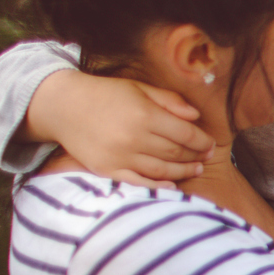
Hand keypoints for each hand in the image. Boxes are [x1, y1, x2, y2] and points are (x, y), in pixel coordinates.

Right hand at [29, 71, 213, 187]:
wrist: (63, 106)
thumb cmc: (106, 94)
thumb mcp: (139, 88)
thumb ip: (169, 101)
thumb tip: (195, 116)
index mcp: (144, 115)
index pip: (185, 134)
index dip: (202, 141)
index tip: (210, 144)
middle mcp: (133, 138)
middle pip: (175, 152)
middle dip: (194, 156)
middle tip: (205, 157)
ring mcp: (119, 156)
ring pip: (161, 170)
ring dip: (183, 172)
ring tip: (195, 169)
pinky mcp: (107, 169)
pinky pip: (138, 182)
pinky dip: (157, 186)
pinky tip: (172, 185)